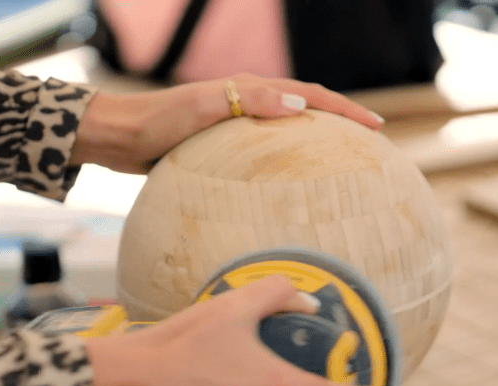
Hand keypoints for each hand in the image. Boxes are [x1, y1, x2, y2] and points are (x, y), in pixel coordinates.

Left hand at [70, 73, 384, 172]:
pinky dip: (290, 160)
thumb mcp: (200, 107)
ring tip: (343, 163)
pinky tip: (293, 184)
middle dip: (341, 121)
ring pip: (290, 129)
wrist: (120, 136)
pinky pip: (267, 151)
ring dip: (319, 140)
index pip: (309, 96)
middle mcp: (247, 103)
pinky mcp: (223, 146)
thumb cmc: (157, 123)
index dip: (345, 110)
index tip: (376, 128)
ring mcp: (237, 124)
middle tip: (372, 142)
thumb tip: (297, 105)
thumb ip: (245, 101)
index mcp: (249, 90)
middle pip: (307, 108)